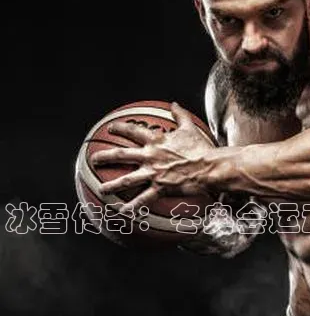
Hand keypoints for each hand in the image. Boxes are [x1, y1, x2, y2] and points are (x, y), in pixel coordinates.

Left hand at [90, 102, 216, 213]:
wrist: (209, 166)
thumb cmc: (201, 148)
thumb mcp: (190, 128)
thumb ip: (180, 115)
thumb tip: (174, 104)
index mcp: (157, 140)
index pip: (133, 131)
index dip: (120, 128)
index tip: (111, 128)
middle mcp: (150, 156)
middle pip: (121, 155)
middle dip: (105, 156)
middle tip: (94, 159)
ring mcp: (154, 173)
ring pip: (127, 179)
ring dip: (112, 185)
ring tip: (102, 189)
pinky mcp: (161, 187)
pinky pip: (144, 198)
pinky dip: (134, 206)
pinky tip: (124, 211)